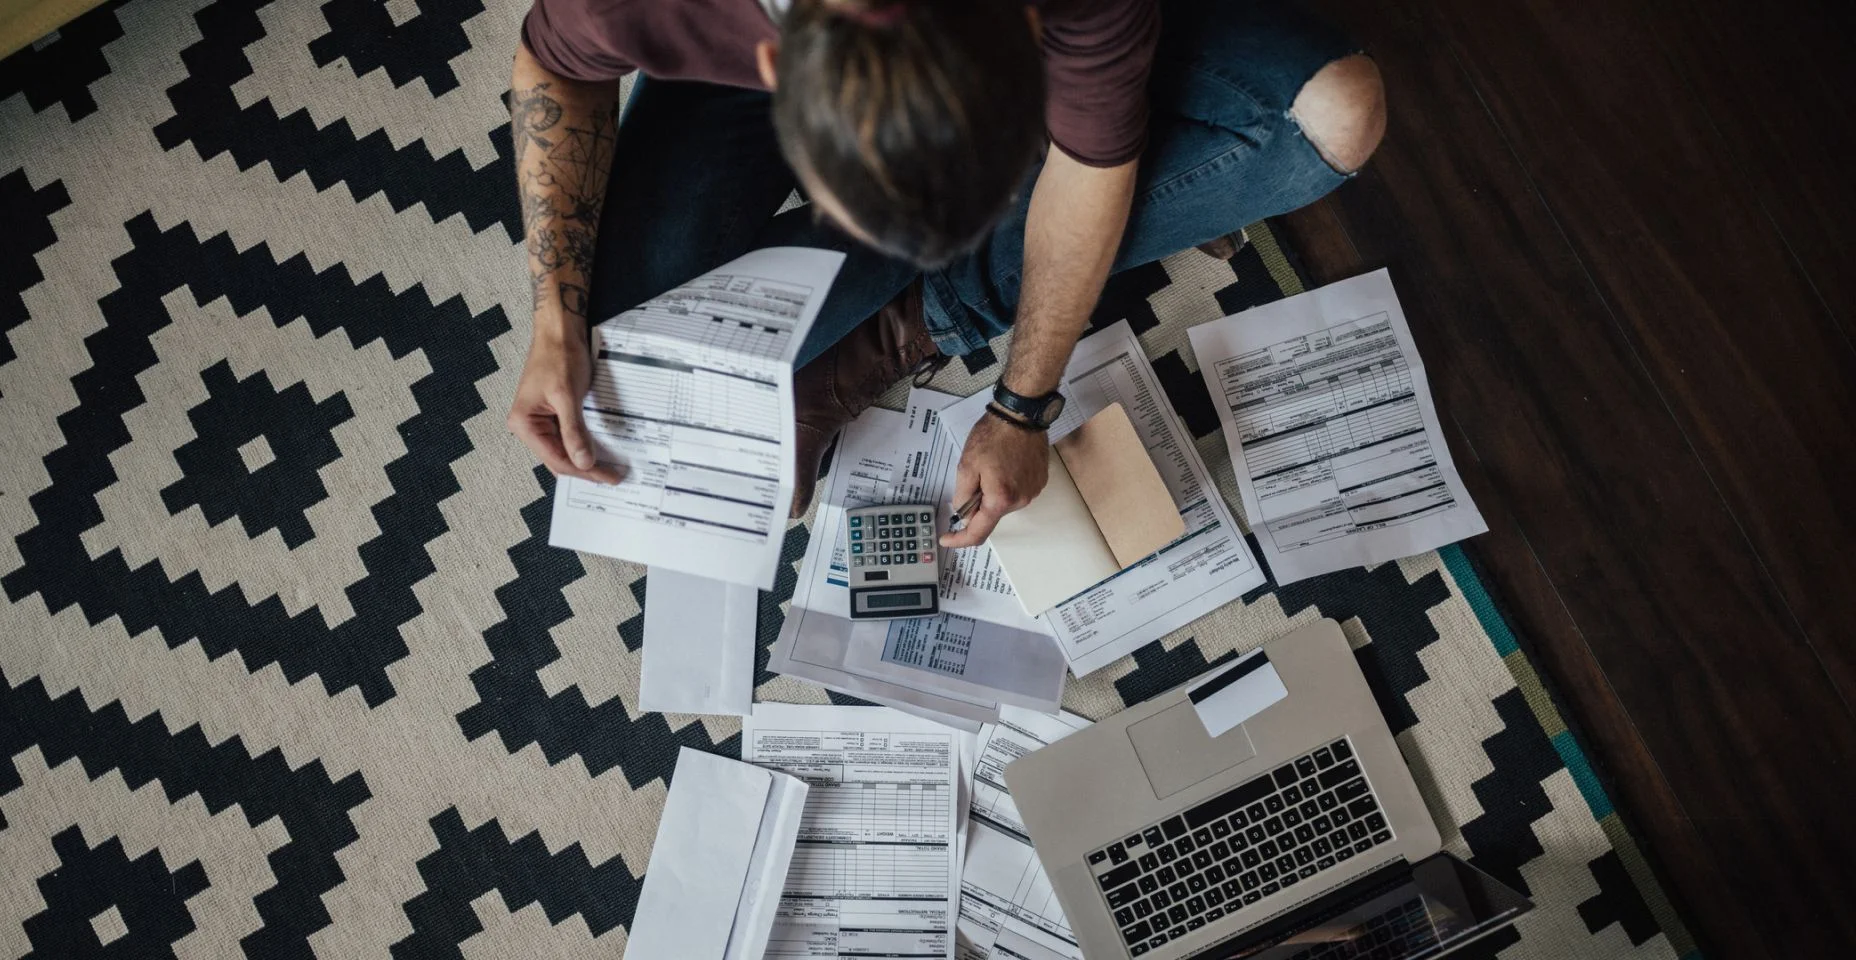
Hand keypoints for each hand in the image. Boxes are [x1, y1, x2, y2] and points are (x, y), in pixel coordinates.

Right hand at [507, 322, 622, 483]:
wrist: (559, 331)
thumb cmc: (559, 356)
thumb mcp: (567, 396)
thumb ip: (574, 432)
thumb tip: (583, 462)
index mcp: (524, 423)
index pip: (556, 459)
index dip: (583, 471)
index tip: (608, 477)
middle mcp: (527, 426)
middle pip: (559, 458)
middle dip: (585, 469)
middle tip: (613, 477)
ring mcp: (539, 421)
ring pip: (564, 450)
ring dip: (585, 459)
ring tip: (609, 469)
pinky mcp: (552, 414)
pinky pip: (567, 436)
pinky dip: (583, 444)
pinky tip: (599, 451)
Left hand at [939, 413, 1049, 547]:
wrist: (1021, 415)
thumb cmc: (993, 436)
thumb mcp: (966, 465)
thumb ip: (963, 496)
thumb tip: (964, 514)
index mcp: (1000, 499)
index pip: (978, 532)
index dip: (960, 539)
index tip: (947, 538)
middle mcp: (1020, 501)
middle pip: (991, 514)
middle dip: (978, 502)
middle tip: (974, 474)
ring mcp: (1033, 491)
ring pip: (1003, 503)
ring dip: (993, 491)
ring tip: (993, 464)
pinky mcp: (1039, 482)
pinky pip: (1017, 491)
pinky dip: (1006, 484)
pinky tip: (1005, 463)